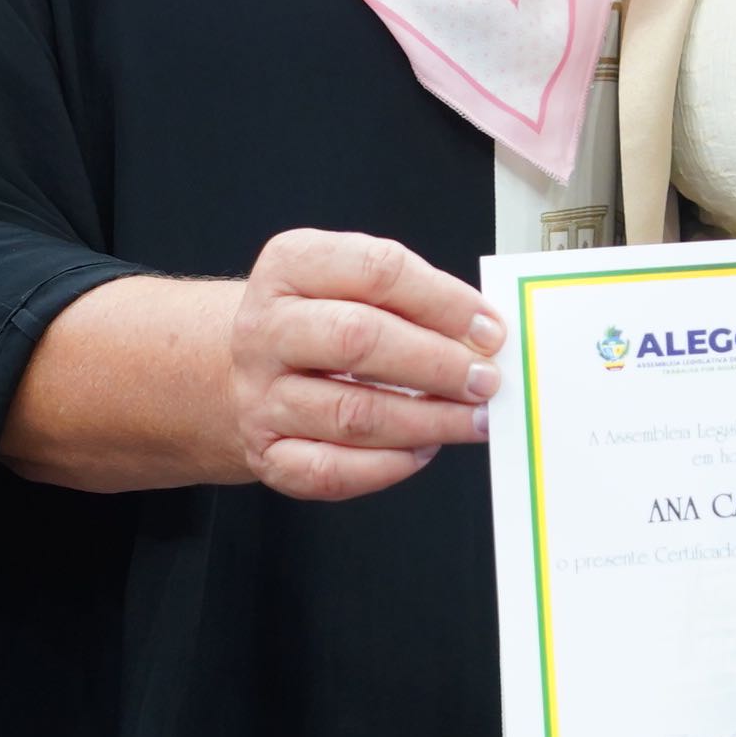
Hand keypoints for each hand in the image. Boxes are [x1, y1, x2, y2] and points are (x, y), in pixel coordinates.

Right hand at [227, 229, 503, 500]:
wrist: (245, 363)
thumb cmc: (318, 318)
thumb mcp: (351, 281)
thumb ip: (414, 297)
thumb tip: (484, 335)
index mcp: (292, 265)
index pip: (377, 271)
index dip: (444, 302)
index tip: (490, 330)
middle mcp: (266, 329)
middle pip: (357, 340)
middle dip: (437, 364)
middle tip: (486, 380)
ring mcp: (260, 395)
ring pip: (352, 414)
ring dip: (428, 421)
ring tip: (472, 419)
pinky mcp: (266, 453)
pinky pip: (332, 470)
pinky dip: (389, 465)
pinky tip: (423, 448)